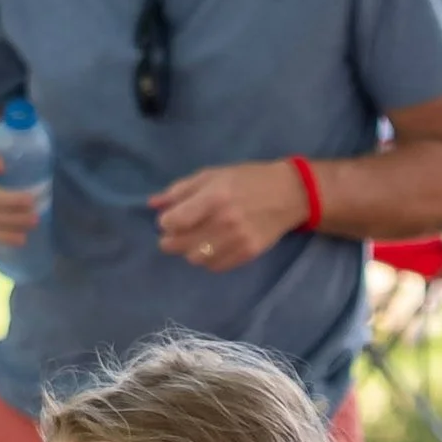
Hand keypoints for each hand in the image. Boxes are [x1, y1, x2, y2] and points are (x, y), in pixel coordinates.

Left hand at [150, 161, 309, 270]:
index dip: (165, 222)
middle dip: (170, 240)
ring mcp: (237, 240)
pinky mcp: (248, 253)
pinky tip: (211, 247)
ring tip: (195, 240)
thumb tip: (153, 203)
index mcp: (213, 196)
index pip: (173, 221)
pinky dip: (208, 259)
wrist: (288, 194)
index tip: (168, 219)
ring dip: (189, 251)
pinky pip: (215, 266)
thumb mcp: (212, 175)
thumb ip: (181, 190)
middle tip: (174, 234)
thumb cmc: (246, 179)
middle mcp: (224, 221)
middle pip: (181, 244)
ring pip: (196, 259)